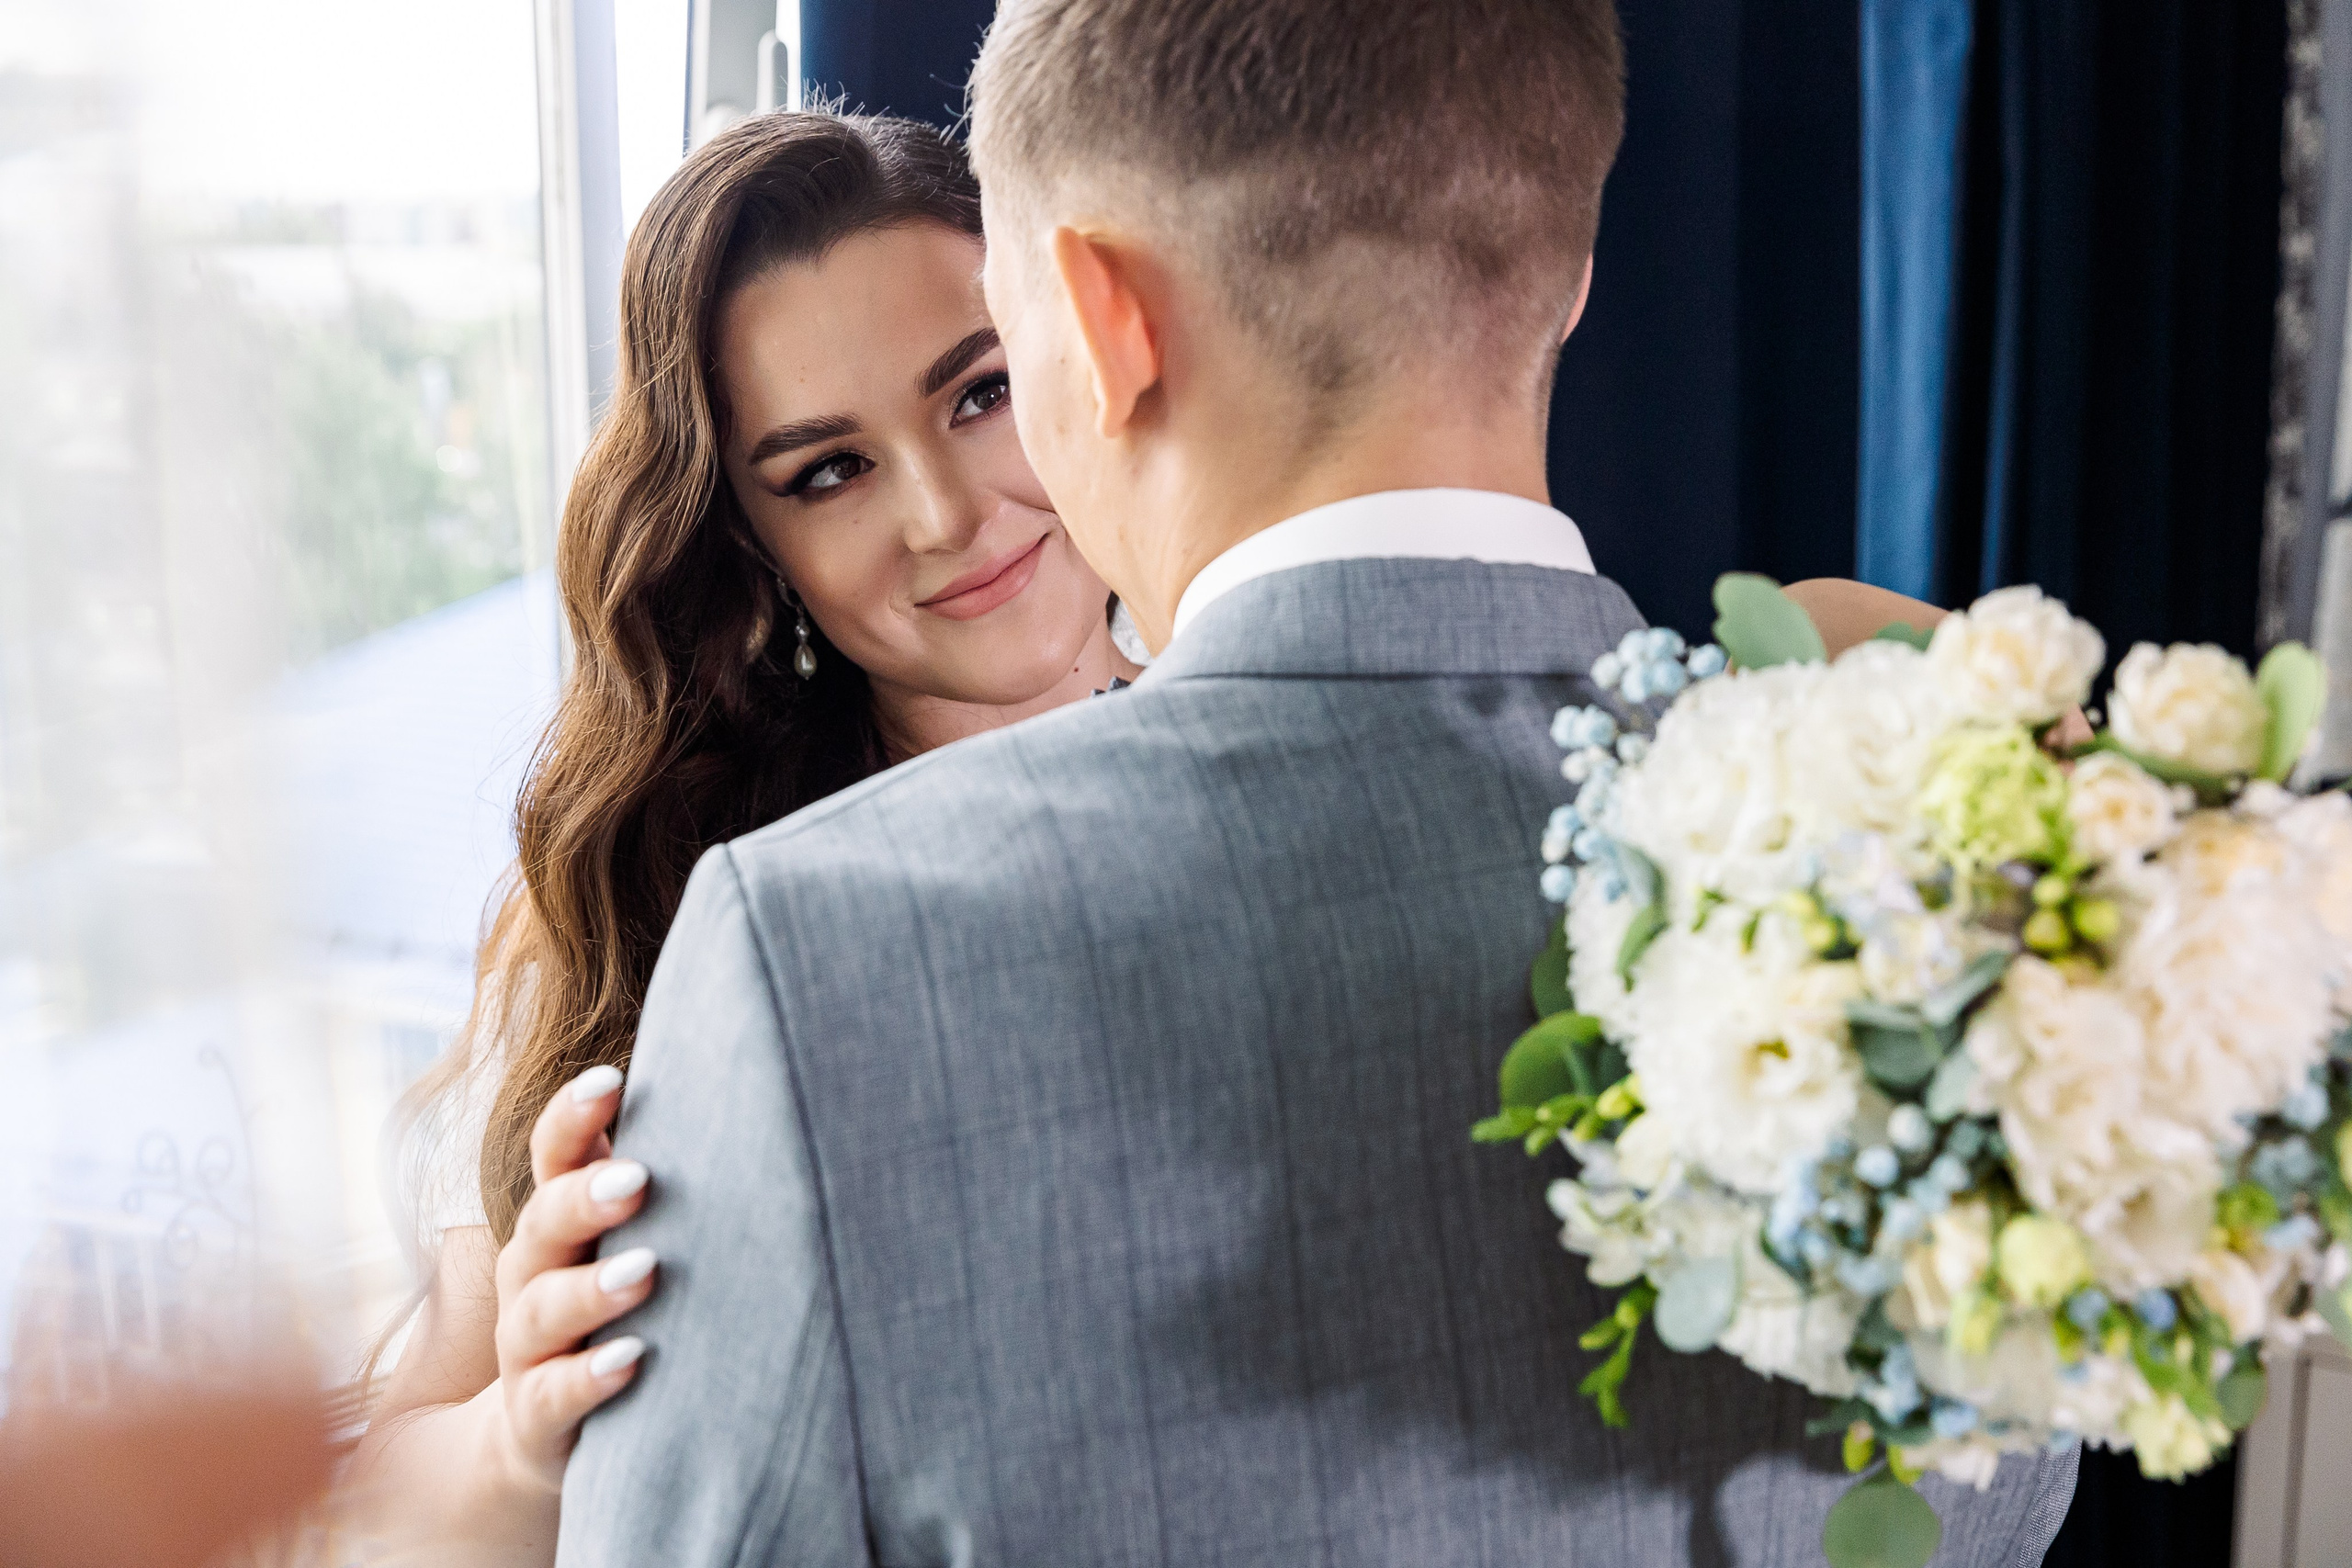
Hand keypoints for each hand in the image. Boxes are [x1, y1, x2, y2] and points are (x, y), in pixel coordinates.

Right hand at [489, 1064, 655, 1493]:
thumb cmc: (607, 1310)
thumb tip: (738, 1096)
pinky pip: (552, 1395)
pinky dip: (589, 1378)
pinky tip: (632, 1360)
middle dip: (585, 1197)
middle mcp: (532, 1278)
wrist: (536, 1430)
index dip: (572, 1119)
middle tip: (636, 1179)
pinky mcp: (536, 1417)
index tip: (609, 1081)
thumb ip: (652, 1184)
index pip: (553, 1159)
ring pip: (543, 1310)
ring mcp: (528, 1349)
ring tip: (646, 1270)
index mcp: (556, 1226)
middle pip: (544, 1225)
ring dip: (592, 1289)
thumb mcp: (619, 1243)